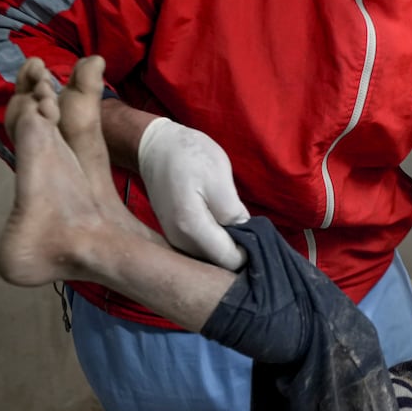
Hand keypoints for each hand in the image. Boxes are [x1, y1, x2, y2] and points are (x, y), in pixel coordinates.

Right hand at [134, 118, 249, 269]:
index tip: (256, 230)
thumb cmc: (189, 156)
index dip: (248, 250)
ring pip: (210, 257)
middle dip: (238, 249)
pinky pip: (201, 248)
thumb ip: (233, 212)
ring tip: (233, 219)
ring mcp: (174, 241)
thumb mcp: (219, 177)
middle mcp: (178, 242)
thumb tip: (246, 237)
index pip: (229, 260)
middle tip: (246, 223)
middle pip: (219, 263)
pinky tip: (220, 221)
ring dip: (227, 244)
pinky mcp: (174, 236)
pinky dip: (215, 240)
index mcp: (191, 228)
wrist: (155, 147)